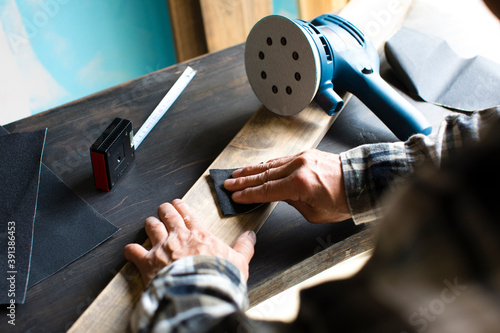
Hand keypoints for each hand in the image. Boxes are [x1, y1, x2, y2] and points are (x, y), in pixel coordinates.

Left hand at [124, 199, 256, 284]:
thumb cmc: (218, 278)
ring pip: (151, 227)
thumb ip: (244, 247)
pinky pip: (134, 251)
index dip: (180, 206)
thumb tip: (251, 236)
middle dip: (164, 210)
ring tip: (149, 222)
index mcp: (199, 235)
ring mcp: (161, 248)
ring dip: (149, 223)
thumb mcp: (239, 262)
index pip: (187, 214)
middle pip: (167, 215)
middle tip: (163, 208)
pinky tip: (129, 250)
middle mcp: (178, 237)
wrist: (200, 292)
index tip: (177, 203)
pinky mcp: (148, 262)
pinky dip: (130, 250)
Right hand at [224, 149, 350, 222]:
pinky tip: (259, 168)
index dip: (248, 195)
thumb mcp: (314, 213)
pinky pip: (282, 159)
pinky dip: (268, 164)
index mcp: (299, 184)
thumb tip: (281, 196)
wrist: (361, 182)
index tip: (236, 197)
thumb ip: (293, 203)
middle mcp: (299, 167)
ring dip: (252, 170)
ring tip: (238, 174)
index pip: (266, 190)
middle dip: (244, 180)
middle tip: (228, 183)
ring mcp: (302, 158)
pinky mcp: (307, 154)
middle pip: (264, 175)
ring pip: (270, 164)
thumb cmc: (343, 201)